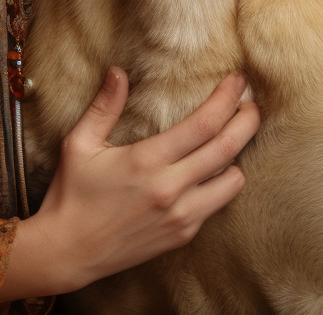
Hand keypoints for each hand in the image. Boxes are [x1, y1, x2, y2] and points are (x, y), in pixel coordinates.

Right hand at [0, 69, 258, 300]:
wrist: (69, 251)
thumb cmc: (71, 193)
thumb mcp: (79, 144)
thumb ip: (104, 106)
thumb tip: (119, 72)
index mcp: (146, 161)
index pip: (201, 125)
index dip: (225, 100)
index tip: (237, 81)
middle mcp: (170, 189)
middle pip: (226, 149)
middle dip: (246, 121)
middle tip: (253, 103)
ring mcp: (180, 216)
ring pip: (232, 182)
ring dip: (238, 156)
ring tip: (235, 136)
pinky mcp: (182, 235)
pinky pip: (216, 204)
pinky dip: (221, 182)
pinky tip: (213, 169)